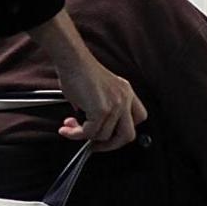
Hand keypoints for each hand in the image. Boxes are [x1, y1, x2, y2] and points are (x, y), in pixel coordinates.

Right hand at [25, 9, 146, 152]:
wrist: (72, 60)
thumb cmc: (80, 71)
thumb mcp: (99, 89)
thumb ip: (100, 108)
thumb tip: (88, 127)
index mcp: (126, 92)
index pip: (139, 118)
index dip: (124, 130)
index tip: (109, 134)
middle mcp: (124, 99)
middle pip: (128, 135)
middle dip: (110, 145)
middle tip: (94, 145)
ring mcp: (115, 105)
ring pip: (104, 136)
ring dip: (84, 137)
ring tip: (71, 129)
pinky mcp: (101, 110)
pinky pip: (89, 132)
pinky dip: (76, 134)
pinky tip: (67, 129)